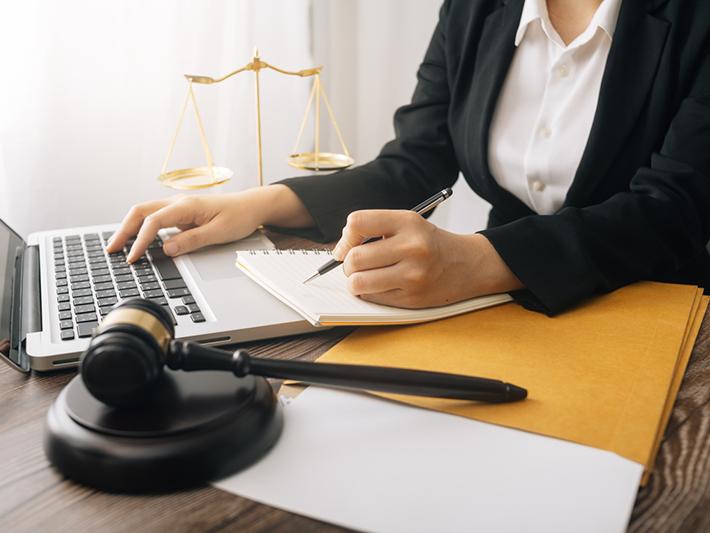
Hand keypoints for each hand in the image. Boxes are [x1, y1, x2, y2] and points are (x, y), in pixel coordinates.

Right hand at [106, 185, 313, 261]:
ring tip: (118, 246)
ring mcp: (178, 206)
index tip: (132, 258)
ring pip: (145, 213)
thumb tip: (167, 249)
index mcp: (186, 206)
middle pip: (141, 212)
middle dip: (123, 231)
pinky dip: (141, 227)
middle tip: (111, 250)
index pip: (154, 222)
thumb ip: (193, 240)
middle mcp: (178, 202)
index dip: (140, 241)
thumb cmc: (239, 217)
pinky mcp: (181, 213)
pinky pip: (155, 218)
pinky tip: (137, 240)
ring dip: (129, 227)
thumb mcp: (219, 232)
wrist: (252, 206)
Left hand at [332, 210, 522, 307]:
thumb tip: (338, 251)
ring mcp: (413, 275)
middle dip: (348, 264)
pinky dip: (370, 293)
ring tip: (366, 277)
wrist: (469, 264)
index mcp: (408, 222)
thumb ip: (375, 230)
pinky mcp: (413, 298)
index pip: (357, 222)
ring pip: (358, 282)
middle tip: (357, 265)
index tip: (346, 246)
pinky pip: (373, 298)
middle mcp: (412, 247)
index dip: (345, 237)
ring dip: (355, 281)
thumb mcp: (408, 224)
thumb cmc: (430, 243)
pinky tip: (382, 286)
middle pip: (354, 258)